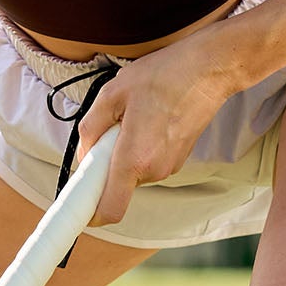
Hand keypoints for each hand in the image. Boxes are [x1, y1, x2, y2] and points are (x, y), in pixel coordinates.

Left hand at [75, 25, 241, 227]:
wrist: (208, 71)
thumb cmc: (163, 77)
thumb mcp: (112, 94)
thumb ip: (91, 128)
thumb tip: (85, 152)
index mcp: (134, 159)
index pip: (109, 209)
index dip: (89, 214)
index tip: (77, 207)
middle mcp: (154, 170)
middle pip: (116, 185)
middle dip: (104, 164)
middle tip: (109, 130)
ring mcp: (169, 167)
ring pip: (131, 171)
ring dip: (123, 152)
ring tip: (134, 116)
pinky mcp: (178, 160)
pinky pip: (146, 162)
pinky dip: (139, 148)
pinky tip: (148, 118)